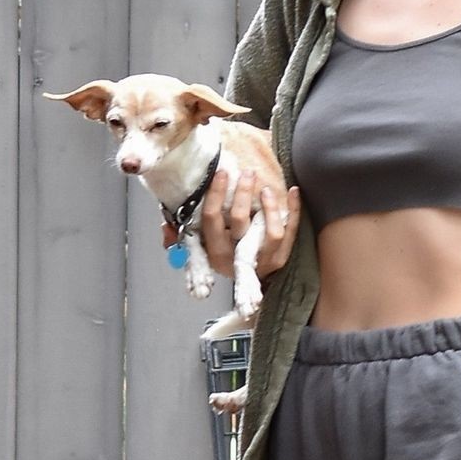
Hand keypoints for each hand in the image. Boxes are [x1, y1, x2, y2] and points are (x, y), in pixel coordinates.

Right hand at [164, 168, 301, 280]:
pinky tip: (294, 191)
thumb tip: (166, 231)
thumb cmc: (223, 254)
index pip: (211, 217)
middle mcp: (235, 257)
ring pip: (269, 231)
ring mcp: (262, 259)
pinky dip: (294, 210)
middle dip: (242, 193)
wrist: (250, 288)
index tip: (222, 172)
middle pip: (239, 220)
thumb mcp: (198, 247)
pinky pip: (291, 232)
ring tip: (265, 187)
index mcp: (213, 251)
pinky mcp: (281, 258)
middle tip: (247, 172)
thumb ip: (182, 235)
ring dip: (269, 205)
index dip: (215, 193)